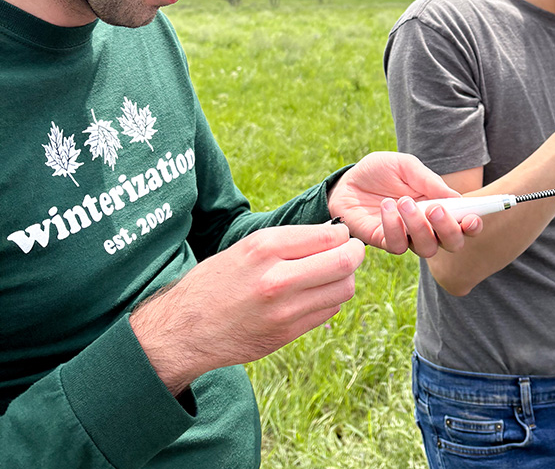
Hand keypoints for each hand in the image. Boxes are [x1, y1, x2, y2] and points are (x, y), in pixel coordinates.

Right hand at [130, 225, 364, 394]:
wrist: (184, 329)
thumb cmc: (217, 281)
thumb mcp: (246, 248)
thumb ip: (288, 242)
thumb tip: (332, 235)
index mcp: (264, 248)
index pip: (328, 236)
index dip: (342, 234)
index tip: (340, 235)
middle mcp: (276, 278)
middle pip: (344, 262)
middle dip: (355, 253)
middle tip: (352, 251)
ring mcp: (283, 310)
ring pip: (343, 289)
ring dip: (346, 278)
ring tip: (333, 273)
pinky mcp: (286, 334)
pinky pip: (329, 311)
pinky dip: (331, 300)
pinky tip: (317, 294)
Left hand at [328, 151, 482, 256]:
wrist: (348, 180)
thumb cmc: (380, 171)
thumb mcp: (406, 166)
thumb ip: (429, 181)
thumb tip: (457, 197)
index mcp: (439, 206)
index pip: (464, 224)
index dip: (473, 225)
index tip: (472, 218)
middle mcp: (427, 226)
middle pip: (451, 243)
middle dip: (448, 229)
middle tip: (435, 209)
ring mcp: (407, 237)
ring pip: (426, 248)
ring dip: (418, 226)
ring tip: (403, 201)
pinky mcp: (384, 242)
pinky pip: (397, 245)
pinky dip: (394, 226)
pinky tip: (386, 207)